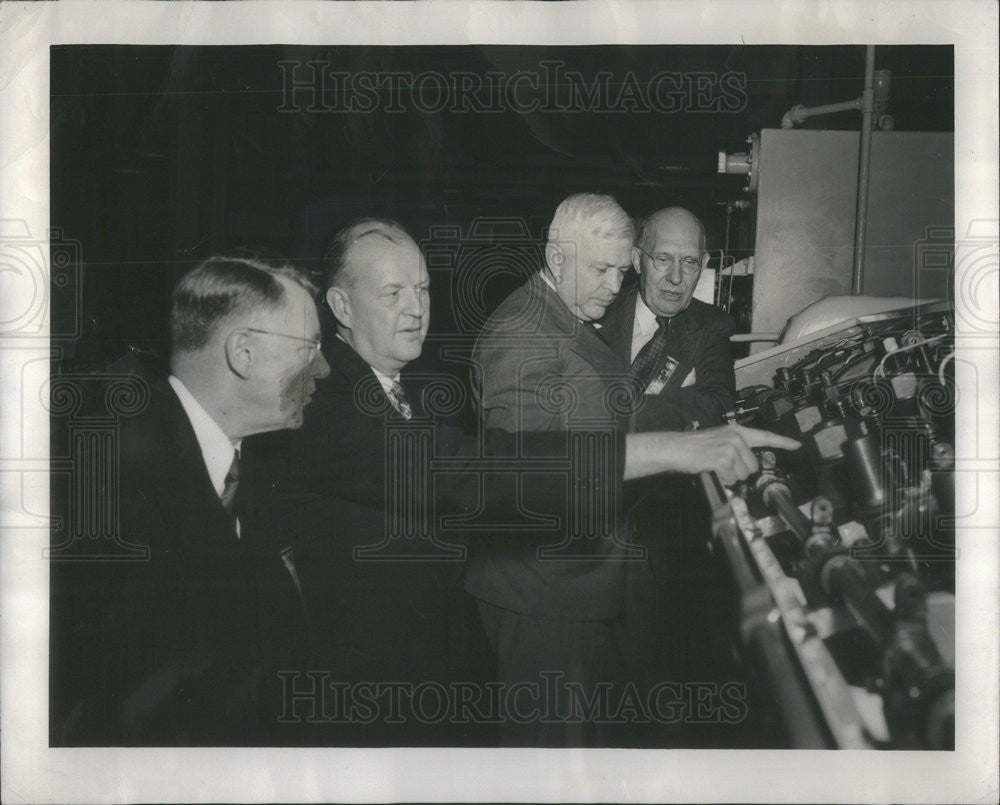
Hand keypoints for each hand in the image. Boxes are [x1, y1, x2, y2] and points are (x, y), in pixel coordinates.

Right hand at [673, 424, 799, 485]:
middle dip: (741, 471)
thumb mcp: (719, 439)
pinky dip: (723, 479)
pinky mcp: (723, 459)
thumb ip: (737, 447)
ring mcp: (730, 448)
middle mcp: (736, 437)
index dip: (783, 442)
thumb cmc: (694, 447)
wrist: (676, 448)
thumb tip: (749, 464)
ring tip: (716, 467)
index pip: (765, 436)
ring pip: (744, 474)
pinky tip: (713, 471)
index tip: (797, 446)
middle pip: (754, 465)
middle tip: (723, 466)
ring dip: (731, 476)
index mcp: (737, 431)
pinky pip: (732, 478)